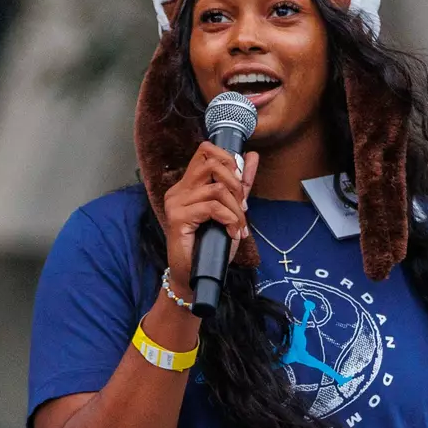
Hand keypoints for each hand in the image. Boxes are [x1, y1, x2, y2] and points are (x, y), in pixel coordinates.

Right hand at [162, 143, 259, 292]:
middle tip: (242, 208)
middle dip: (235, 184)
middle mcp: (178, 190)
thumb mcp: (231, 211)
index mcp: (188, 186)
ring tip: (238, 227)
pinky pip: (212, 208)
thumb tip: (252, 156)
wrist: (195, 276)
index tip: (240, 185)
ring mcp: (176, 203)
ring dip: (236, 210)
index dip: (228, 160)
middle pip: (211, 163)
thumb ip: (240, 184)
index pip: (205, 151)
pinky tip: (232, 232)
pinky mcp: (178, 218)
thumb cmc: (210, 247)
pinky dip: (229, 219)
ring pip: (217, 189)